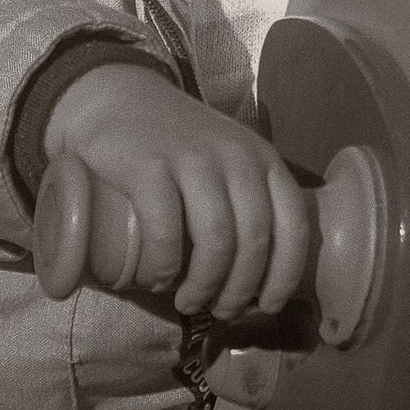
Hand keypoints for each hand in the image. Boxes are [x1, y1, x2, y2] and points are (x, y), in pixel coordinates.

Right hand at [41, 62, 316, 321]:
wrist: (116, 98)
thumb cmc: (176, 145)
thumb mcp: (226, 161)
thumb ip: (248, 200)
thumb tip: (259, 280)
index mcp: (264, 160)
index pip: (293, 226)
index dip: (285, 276)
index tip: (267, 306)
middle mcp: (236, 158)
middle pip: (255, 243)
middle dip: (241, 290)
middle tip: (220, 311)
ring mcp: (193, 159)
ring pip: (217, 243)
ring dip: (205, 286)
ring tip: (188, 301)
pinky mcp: (148, 166)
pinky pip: (167, 232)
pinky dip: (164, 267)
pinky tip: (156, 279)